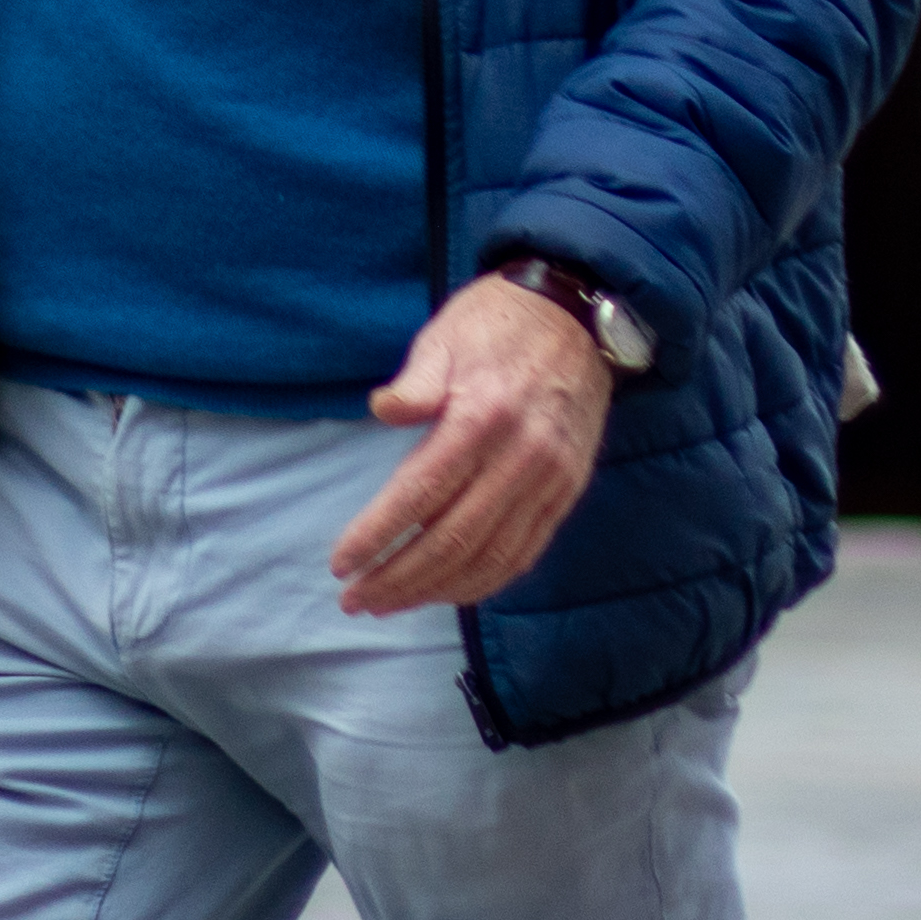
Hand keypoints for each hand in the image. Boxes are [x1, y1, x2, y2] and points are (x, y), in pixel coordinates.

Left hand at [329, 272, 613, 618]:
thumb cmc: (496, 322)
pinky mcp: (567, 491)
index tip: (342, 564)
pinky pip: (525, 553)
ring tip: (391, 603)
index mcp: (481, 417)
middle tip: (356, 599)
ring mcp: (549, 480)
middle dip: (399, 578)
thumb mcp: (444, 337)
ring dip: (437, 591)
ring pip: (490, 558)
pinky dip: (485, 582)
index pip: (420, 495)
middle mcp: (520, 458)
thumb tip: (380, 410)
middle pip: (452, 541)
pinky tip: (449, 592)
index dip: (378, 535)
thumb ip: (414, 382)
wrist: (577, 316)